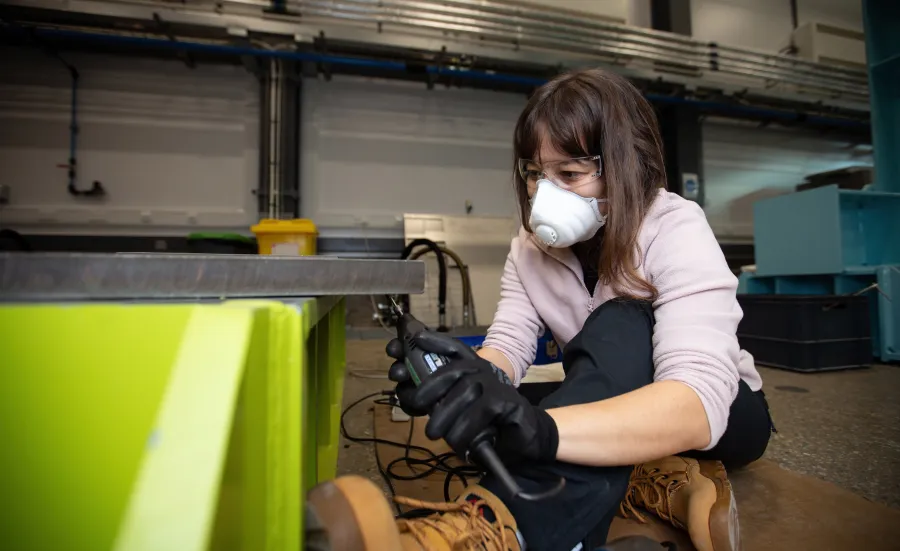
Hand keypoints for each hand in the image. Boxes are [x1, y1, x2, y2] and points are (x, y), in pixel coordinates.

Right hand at [385, 331, 480, 416]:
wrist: (486, 387)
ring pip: (402, 389)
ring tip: (412, 391)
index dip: (395, 348)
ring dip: (403, 389)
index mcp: (421, 355)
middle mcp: (417, 371)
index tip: (395, 350)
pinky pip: (412, 407)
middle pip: (398, 371)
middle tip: (402, 373)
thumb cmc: (469, 365)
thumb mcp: (456, 350)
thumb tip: (418, 334)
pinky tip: (420, 407)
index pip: (401, 349)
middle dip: (396, 371)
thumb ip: (440, 341)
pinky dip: (412, 407)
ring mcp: (420, 390)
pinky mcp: (426, 406)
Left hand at [410, 340, 558, 464]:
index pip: (456, 349)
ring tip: (435, 435)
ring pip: (465, 393)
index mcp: (475, 369)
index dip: (438, 341)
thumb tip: (420, 402)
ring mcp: (497, 384)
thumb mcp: (466, 410)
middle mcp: (486, 370)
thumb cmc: (492, 423)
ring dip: (446, 417)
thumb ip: (448, 402)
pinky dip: (466, 429)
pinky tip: (461, 443)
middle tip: (417, 411)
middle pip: (453, 372)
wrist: (527, 436)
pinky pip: (481, 411)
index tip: (418, 338)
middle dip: (430, 392)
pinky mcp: (507, 400)